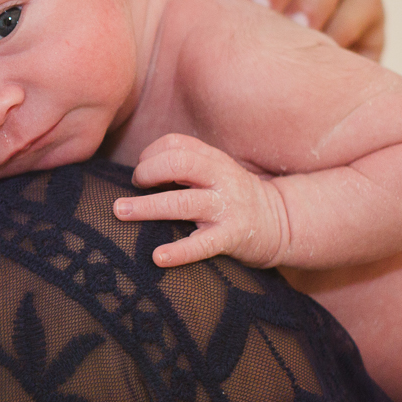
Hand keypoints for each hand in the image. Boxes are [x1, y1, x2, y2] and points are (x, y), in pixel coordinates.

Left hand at [112, 133, 291, 267]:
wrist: (281, 223)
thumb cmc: (233, 197)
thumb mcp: (215, 172)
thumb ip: (185, 166)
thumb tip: (137, 173)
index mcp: (214, 159)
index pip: (176, 143)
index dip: (151, 153)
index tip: (141, 170)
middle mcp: (220, 179)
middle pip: (178, 164)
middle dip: (147, 172)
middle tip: (132, 187)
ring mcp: (227, 208)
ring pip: (183, 202)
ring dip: (147, 207)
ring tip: (120, 211)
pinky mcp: (232, 236)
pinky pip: (202, 244)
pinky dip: (178, 252)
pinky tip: (157, 258)